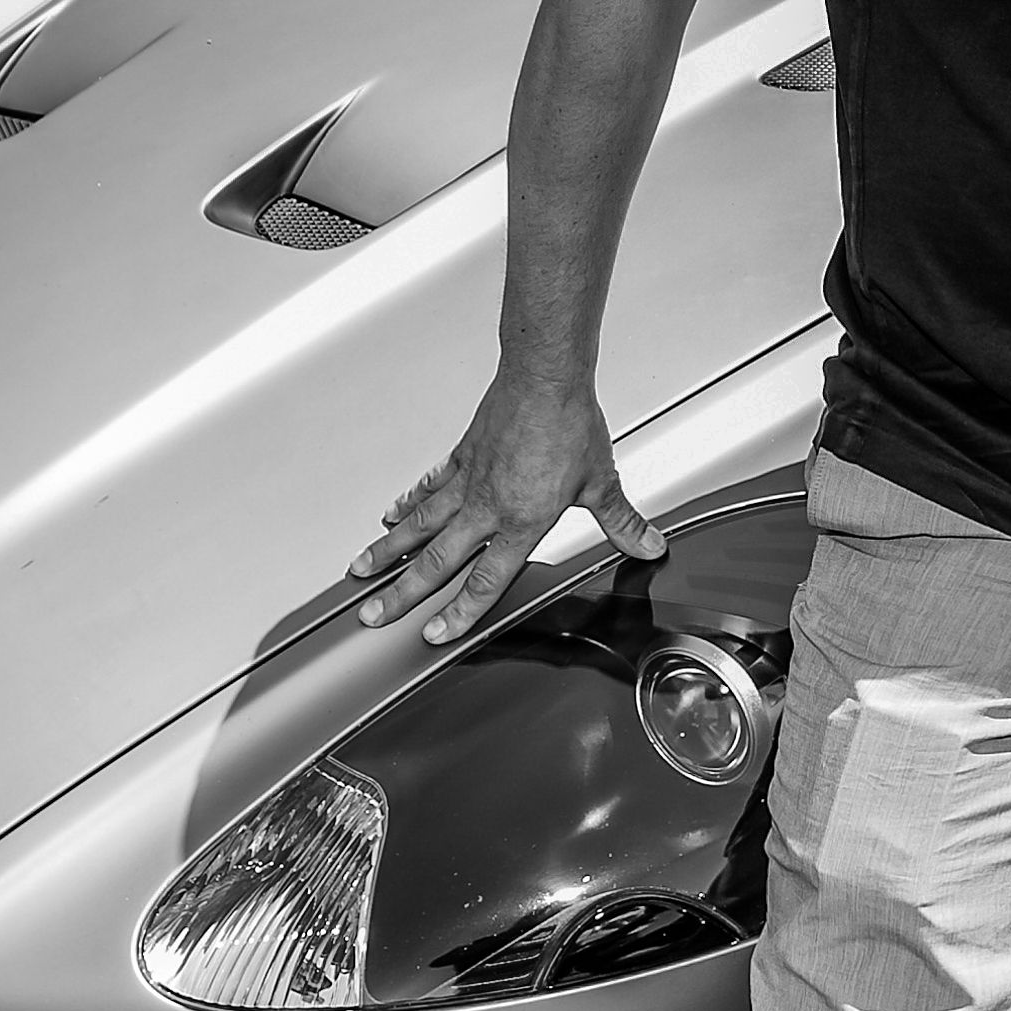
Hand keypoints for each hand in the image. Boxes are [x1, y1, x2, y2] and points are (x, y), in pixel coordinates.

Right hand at [351, 369, 665, 644]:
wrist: (545, 376)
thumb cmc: (571, 424)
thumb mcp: (602, 481)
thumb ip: (622, 521)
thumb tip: (650, 545)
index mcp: (522, 520)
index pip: (487, 580)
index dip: (460, 612)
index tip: (433, 634)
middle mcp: (487, 506)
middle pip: (437, 560)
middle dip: (403, 593)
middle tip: (373, 615)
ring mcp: (468, 480)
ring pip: (420, 524)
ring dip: (389, 550)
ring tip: (361, 572)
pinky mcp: (461, 455)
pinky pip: (429, 485)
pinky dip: (409, 501)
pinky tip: (390, 515)